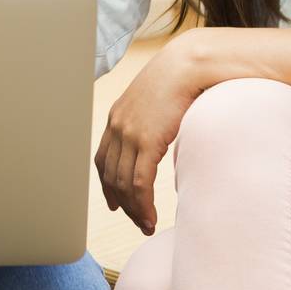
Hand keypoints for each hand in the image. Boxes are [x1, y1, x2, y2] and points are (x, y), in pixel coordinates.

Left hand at [95, 35, 205, 235]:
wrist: (188, 64)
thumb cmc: (180, 79)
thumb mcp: (155, 100)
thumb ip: (150, 120)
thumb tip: (159, 136)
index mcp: (117, 117)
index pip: (103, 160)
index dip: (107, 185)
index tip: (115, 204)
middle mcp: (118, 126)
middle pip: (111, 176)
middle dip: (122, 204)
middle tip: (137, 221)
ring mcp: (130, 134)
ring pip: (124, 184)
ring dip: (134, 210)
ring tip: (146, 224)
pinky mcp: (146, 141)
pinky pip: (139, 183)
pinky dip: (142, 205)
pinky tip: (151, 216)